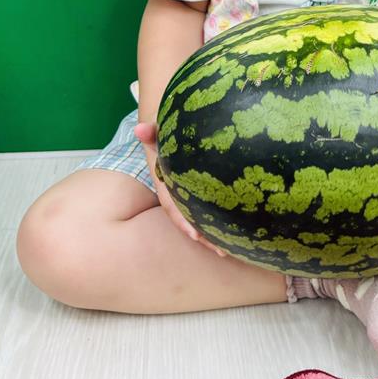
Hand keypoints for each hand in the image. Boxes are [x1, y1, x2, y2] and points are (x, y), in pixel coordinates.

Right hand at [134, 121, 226, 256]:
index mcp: (166, 183)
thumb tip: (138, 128)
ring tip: (232, 249)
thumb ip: (152, 132)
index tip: (194, 235)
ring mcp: (191, 194)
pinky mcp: (205, 191)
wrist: (173, 134)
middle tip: (221, 250)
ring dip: (214, 233)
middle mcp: (177, 193)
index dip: (182, 220)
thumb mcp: (161, 132)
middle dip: (203, 235)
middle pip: (189, 218)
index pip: (172, 205)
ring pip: (201, 216)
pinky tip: (239, 231)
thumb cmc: (169, 134)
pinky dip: (221, 219)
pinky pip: (211, 207)